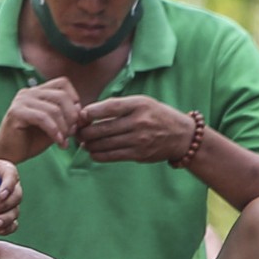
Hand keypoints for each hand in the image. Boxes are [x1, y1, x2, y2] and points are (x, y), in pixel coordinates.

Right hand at [0, 79, 86, 162]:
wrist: (9, 154)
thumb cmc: (32, 140)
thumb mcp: (56, 126)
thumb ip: (68, 117)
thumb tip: (83, 113)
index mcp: (38, 91)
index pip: (63, 83)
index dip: (74, 100)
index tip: (76, 119)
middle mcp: (29, 92)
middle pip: (61, 96)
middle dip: (72, 117)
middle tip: (72, 133)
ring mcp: (21, 100)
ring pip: (54, 109)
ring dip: (64, 128)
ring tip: (64, 141)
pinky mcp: (16, 112)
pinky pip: (43, 118)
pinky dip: (54, 131)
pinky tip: (58, 142)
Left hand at [0, 159, 22, 234]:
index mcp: (2, 170)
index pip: (12, 176)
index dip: (8, 186)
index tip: (0, 196)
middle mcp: (8, 186)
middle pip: (16, 196)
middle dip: (4, 205)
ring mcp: (7, 202)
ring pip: (14, 211)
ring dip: (5, 219)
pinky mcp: (2, 216)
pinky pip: (11, 224)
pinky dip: (7, 228)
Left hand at [74, 95, 197, 163]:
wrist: (181, 136)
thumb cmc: (157, 115)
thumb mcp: (143, 102)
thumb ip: (119, 105)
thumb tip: (90, 113)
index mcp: (139, 105)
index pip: (109, 107)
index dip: (90, 112)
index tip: (81, 115)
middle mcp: (139, 122)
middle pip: (103, 128)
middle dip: (85, 132)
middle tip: (77, 132)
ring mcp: (139, 140)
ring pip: (105, 144)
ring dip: (89, 144)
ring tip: (83, 142)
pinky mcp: (139, 154)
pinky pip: (113, 156)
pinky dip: (99, 155)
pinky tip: (93, 152)